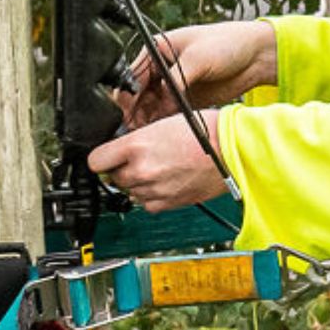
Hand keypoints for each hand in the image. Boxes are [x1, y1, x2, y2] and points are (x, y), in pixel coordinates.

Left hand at [88, 112, 227, 213]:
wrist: (233, 152)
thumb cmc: (206, 132)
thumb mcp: (163, 124)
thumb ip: (137, 140)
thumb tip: (122, 149)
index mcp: (137, 146)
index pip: (96, 160)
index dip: (102, 157)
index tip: (107, 156)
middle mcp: (140, 170)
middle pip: (113, 176)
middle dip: (124, 168)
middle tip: (144, 158)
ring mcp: (152, 190)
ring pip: (130, 190)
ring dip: (139, 182)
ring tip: (162, 167)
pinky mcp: (165, 204)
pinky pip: (146, 203)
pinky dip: (152, 195)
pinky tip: (168, 180)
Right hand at [119, 21, 276, 128]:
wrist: (256, 56)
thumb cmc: (227, 43)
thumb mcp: (197, 58)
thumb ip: (176, 79)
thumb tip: (161, 97)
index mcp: (158, 49)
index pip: (134, 74)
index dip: (127, 94)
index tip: (124, 111)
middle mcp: (162, 68)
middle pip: (138, 94)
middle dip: (134, 111)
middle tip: (131, 128)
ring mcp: (173, 85)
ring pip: (150, 107)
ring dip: (145, 121)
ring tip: (143, 134)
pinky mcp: (185, 100)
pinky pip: (167, 115)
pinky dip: (162, 124)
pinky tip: (159, 133)